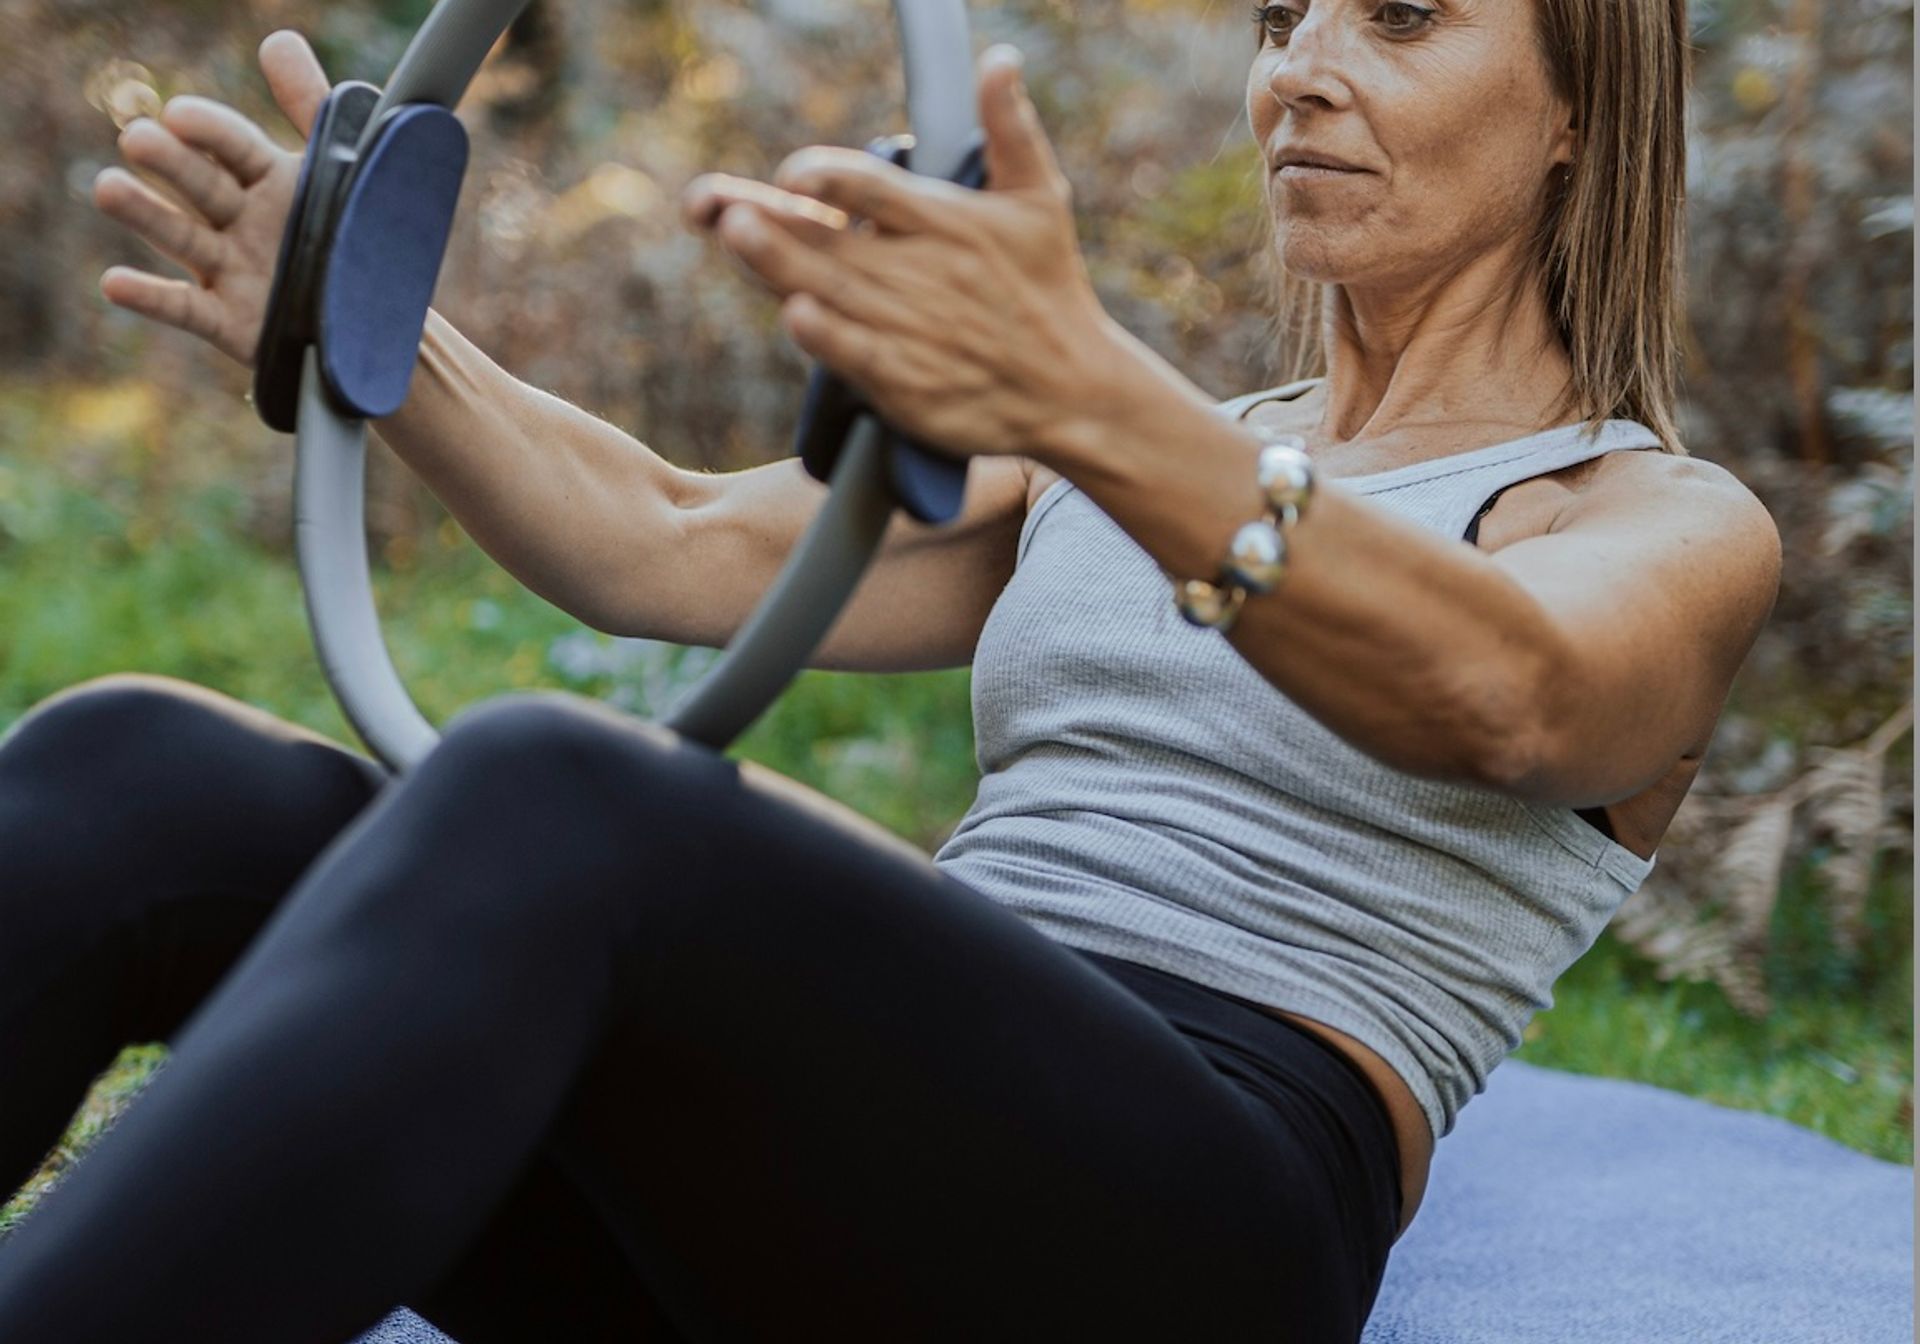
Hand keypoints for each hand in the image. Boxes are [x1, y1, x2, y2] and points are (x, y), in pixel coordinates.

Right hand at [91, 30, 335, 368]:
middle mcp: (244, 221)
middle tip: (139, 140)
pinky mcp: (230, 322)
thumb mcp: (346, 172)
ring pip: (184, 238)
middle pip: (203, 185)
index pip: (236, 146)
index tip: (182, 116)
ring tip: (107, 189)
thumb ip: (315, 111)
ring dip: (146, 215)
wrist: (379, 323)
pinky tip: (115, 283)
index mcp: (272, 180)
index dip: (211, 131)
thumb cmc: (359, 239)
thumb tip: (277, 41)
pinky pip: (188, 310)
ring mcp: (233, 270)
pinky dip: (152, 298)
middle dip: (172, 164)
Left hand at [680, 45, 1126, 462]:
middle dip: (765, 217)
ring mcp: (911, 329)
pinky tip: (795, 315)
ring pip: (828, 289)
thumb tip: (1000, 60)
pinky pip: (856, 354)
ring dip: (775, 262)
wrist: (1075, 389)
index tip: (792, 174)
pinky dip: (826, 336)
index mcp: (946, 221)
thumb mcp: (1042, 201)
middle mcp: (922, 272)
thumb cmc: (1050, 290)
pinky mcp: (907, 383)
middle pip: (829, 238)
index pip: (872, 186)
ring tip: (732, 231)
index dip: (827, 174)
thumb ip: (1012, 129)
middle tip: (714, 202)